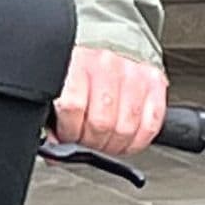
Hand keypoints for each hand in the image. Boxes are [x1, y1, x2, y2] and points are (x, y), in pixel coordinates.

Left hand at [53, 43, 166, 159]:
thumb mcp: (56, 93)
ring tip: (106, 141)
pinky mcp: (153, 80)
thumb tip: (54, 149)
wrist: (103, 55)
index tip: (68, 137)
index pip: (73, 106)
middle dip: (93, 142)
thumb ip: (51, 120)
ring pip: (126, 126)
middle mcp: (106, 64)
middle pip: (102, 122)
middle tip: (88, 142)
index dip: (70, 131)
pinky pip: (151, 122)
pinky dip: (139, 140)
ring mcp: (132, 71)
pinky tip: (127, 140)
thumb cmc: (78, 78)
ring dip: (115, 144)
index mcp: (76, 63)